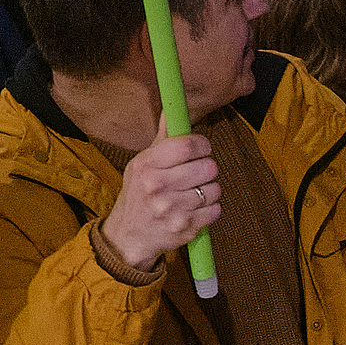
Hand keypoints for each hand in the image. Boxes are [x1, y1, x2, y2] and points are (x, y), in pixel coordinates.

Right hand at [100, 122, 218, 274]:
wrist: (129, 235)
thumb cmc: (140, 193)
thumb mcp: (144, 163)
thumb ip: (164, 137)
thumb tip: (172, 109)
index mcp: (147, 165)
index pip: (189, 145)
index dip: (202, 145)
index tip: (200, 149)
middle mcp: (157, 186)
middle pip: (209, 166)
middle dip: (206, 169)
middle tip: (194, 175)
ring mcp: (171, 209)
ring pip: (215, 188)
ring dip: (209, 190)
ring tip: (190, 194)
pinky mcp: (185, 227)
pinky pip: (216, 209)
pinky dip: (209, 209)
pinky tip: (192, 209)